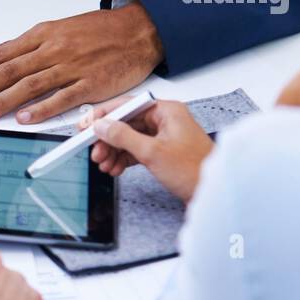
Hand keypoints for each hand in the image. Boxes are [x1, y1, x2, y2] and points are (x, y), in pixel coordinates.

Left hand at [0, 1, 163, 124]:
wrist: (138, 30)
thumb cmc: (95, 32)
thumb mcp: (51, 31)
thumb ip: (14, 47)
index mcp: (40, 36)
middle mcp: (51, 50)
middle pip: (7, 71)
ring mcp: (71, 67)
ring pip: (29, 85)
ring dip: (1, 101)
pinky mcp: (91, 83)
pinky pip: (62, 97)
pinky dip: (41, 108)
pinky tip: (23, 119)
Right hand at [78, 97, 213, 202]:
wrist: (213, 193)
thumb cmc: (195, 171)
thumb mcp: (153, 152)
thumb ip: (123, 136)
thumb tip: (102, 125)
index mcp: (167, 111)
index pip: (127, 106)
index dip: (104, 116)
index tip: (86, 126)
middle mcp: (166, 120)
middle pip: (126, 123)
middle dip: (108, 139)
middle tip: (94, 150)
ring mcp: (164, 137)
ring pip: (129, 139)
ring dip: (114, 151)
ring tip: (104, 164)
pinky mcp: (163, 152)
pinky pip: (136, 151)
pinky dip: (124, 159)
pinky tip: (115, 168)